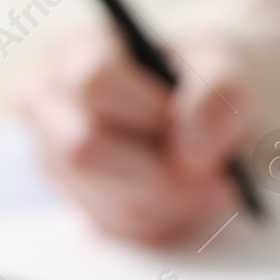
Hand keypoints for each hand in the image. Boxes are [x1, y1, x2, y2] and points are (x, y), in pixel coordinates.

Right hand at [17, 24, 252, 245]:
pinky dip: (173, 219)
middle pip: (84, 150)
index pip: (93, 82)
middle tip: (219, 174)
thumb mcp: (229, 67)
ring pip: (110, 199)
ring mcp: (56, 162)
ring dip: (176, 201)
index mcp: (74, 50)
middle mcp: (50, 107)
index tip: (196, 123)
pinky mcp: (82, 207)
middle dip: (160, 171)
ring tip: (216, 182)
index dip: (150, 110)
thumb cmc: (208, 78)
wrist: (214, 114)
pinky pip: (127, 229)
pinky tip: (195, 197)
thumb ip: (218, 94)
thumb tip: (191, 153)